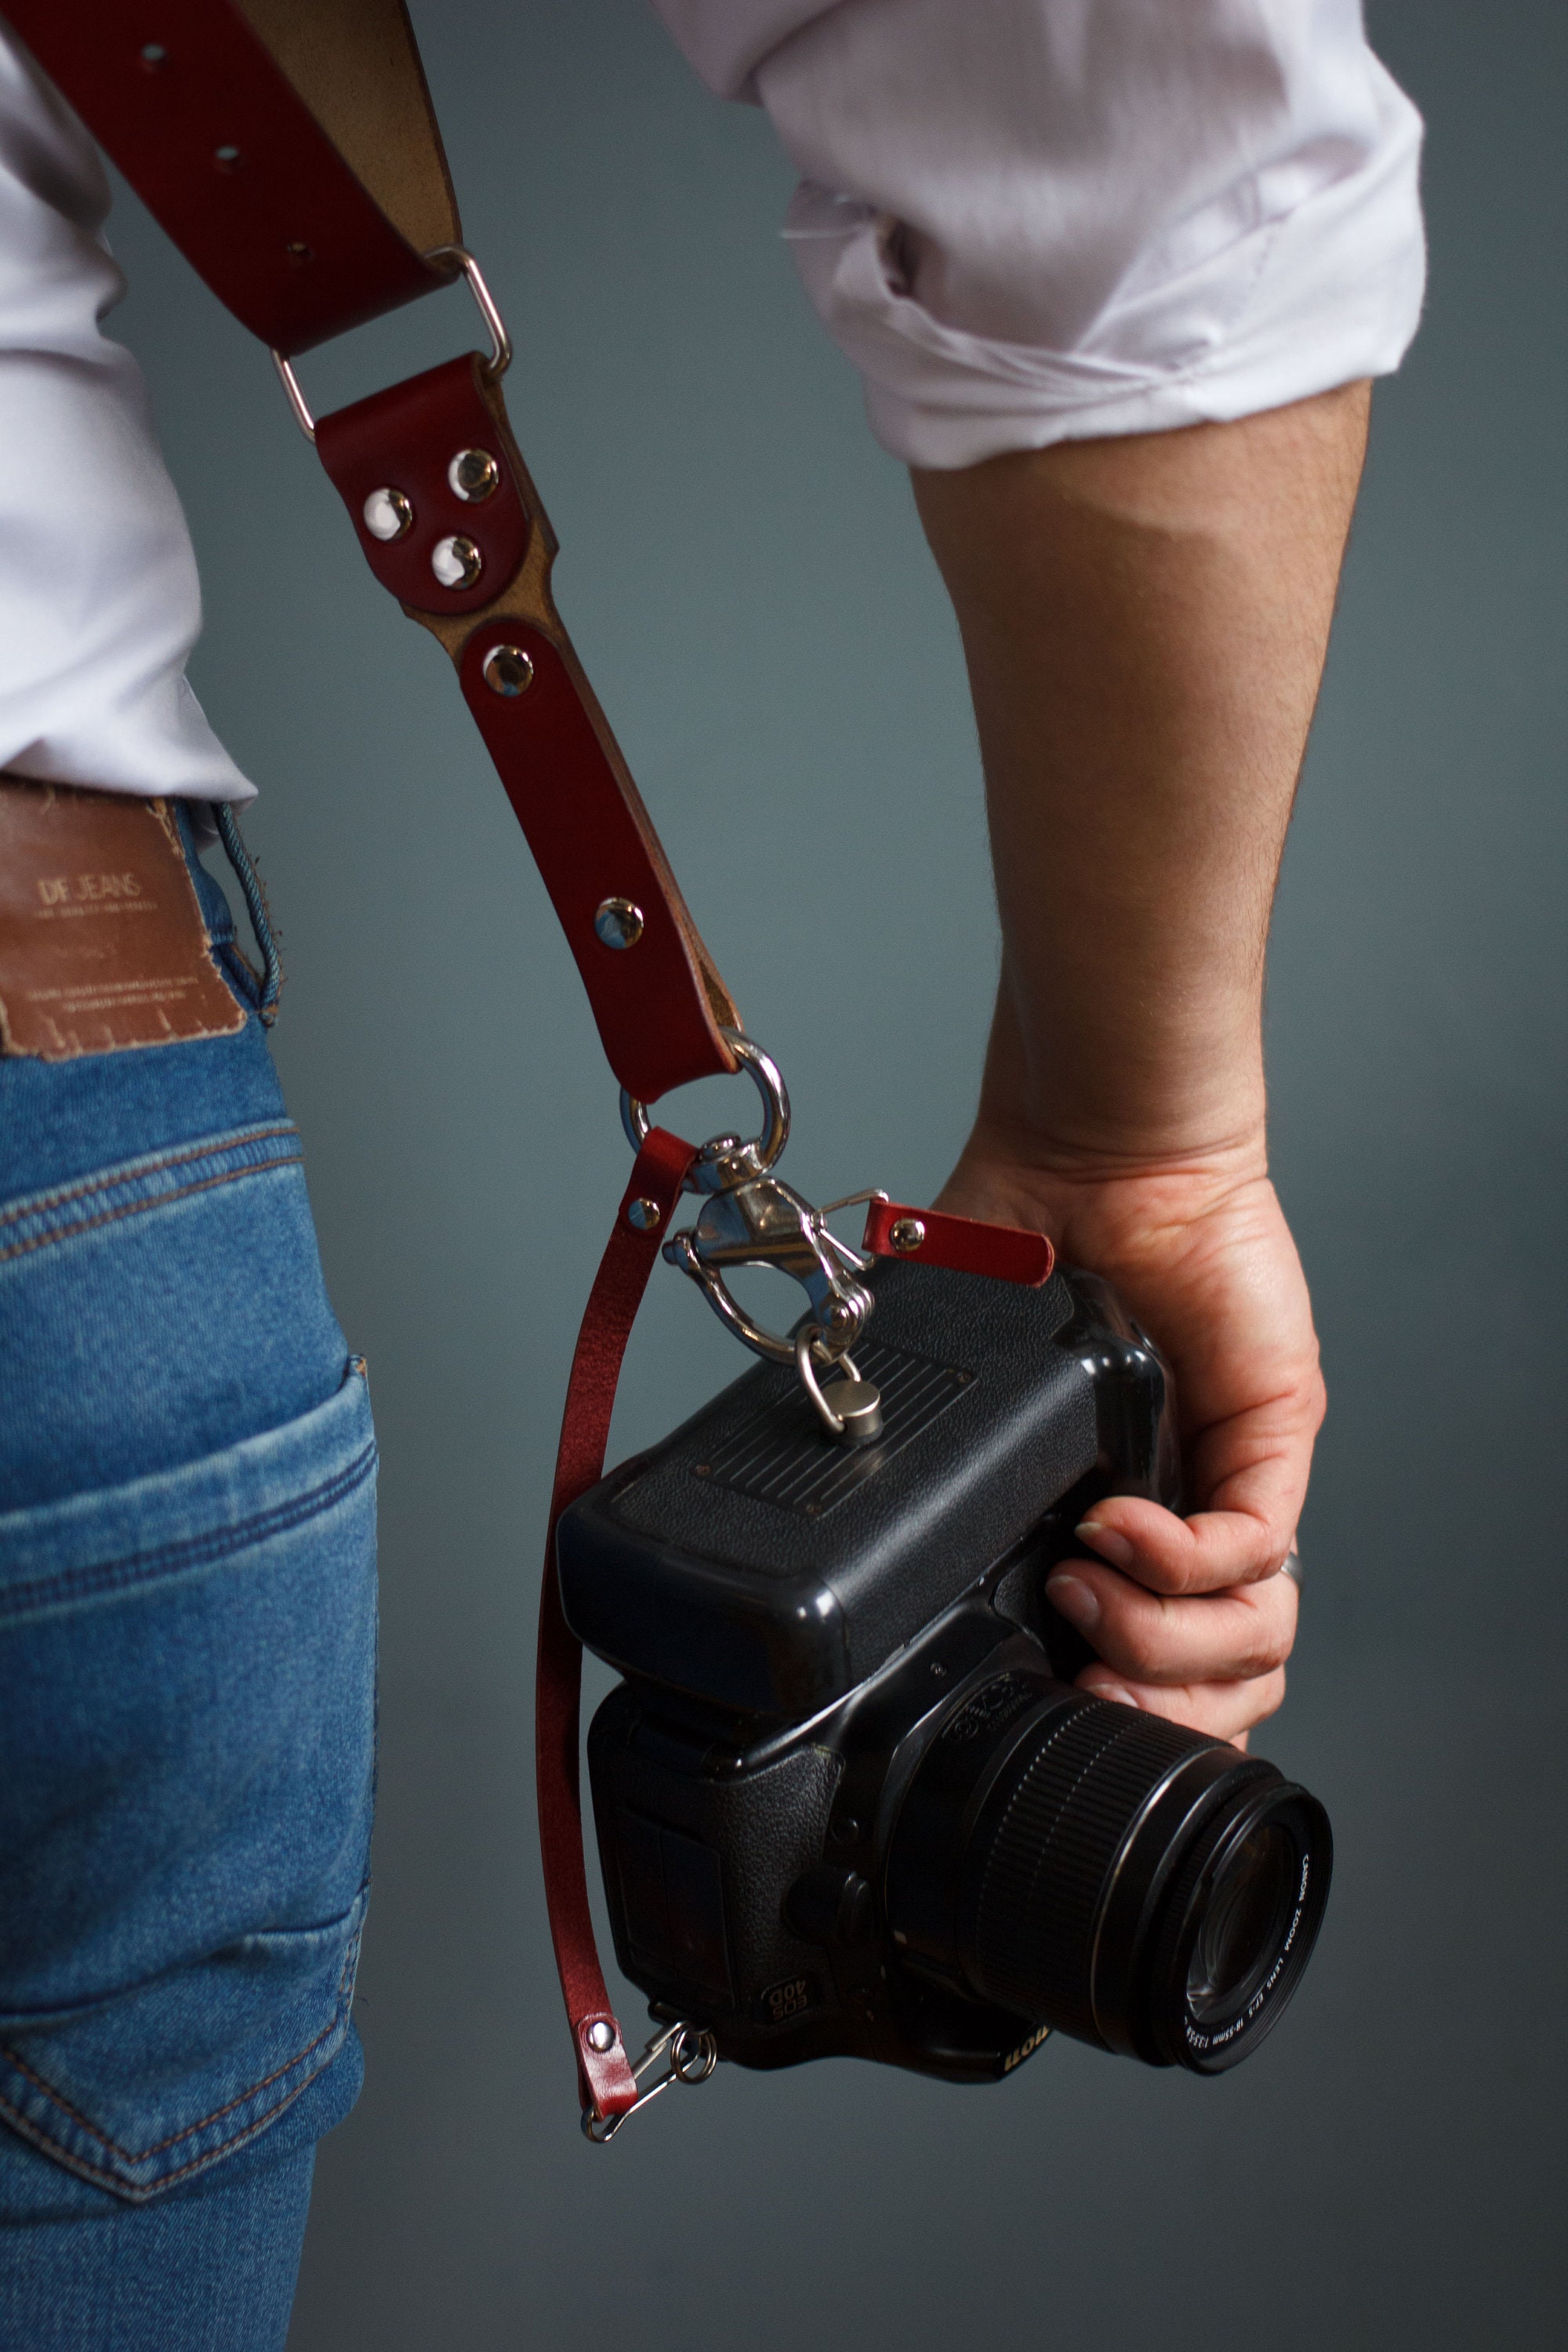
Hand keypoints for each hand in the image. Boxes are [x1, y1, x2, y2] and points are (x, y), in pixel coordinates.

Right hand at [936, 1134, 1321, 1747]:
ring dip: (1162, 1644)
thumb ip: (920, 1446)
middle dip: (1152, 1712)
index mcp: (1114, 1518)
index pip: (1159, 1669)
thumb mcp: (957, 1381)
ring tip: (1089, 1598)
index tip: (1045, 1705)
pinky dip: (1177, 1563)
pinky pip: (1253, 1548)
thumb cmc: (1029, 1238)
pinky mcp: (1273, 1433)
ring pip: (1255, 1638)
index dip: (1120, 1715)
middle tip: (1082, 1684)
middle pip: (1225, 1685)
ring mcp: (1238, 1479)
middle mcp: (1188, 1512)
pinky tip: (1115, 1530)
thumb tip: (835, 1518)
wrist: (1090, 1146)